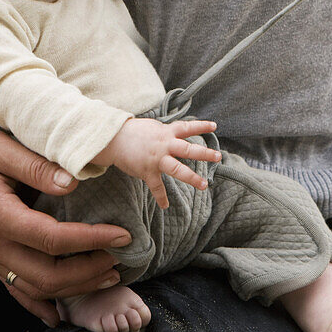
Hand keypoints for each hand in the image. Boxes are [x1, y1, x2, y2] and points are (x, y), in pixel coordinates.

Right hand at [0, 114, 133, 326]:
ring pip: (33, 288)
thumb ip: (38, 166)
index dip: (91, 240)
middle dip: (88, 272)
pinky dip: (38, 304)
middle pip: (46, 275)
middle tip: (120, 259)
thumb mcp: (0, 146)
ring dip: (73, 288)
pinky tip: (58, 315)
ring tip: (107, 276)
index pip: (53, 239)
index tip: (122, 234)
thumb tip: (74, 182)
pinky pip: (13, 288)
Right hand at [94, 118, 221, 208]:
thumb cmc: (133, 132)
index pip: (187, 127)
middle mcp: (164, 145)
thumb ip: (167, 132)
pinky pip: (156, 187)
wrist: (113, 139)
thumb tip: (177, 132)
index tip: (214, 126)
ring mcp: (157, 159)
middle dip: (204, 153)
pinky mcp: (147, 171)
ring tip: (204, 184)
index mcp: (166, 133)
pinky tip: (166, 206)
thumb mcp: (153, 127)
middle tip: (218, 156)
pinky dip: (161, 197)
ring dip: (192, 177)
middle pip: (188, 149)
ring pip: (178, 169)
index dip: (201, 126)